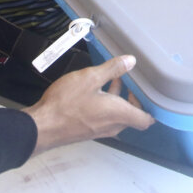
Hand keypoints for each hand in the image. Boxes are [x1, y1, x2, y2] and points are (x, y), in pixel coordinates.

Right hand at [25, 55, 153, 154]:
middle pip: (132, 117)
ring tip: (111, 80)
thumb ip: (112, 69)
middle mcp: (113, 126)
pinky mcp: (88, 131)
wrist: (42, 126)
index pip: (146, 120)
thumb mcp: (90, 78)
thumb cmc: (67, 103)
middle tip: (128, 81)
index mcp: (119, 114)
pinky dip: (106, 106)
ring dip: (118, 100)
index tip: (145, 91)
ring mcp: (100, 130)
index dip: (150, 106)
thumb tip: (131, 61)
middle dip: (132, 98)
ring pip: (117, 116)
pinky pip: (105, 119)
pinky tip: (94, 91)